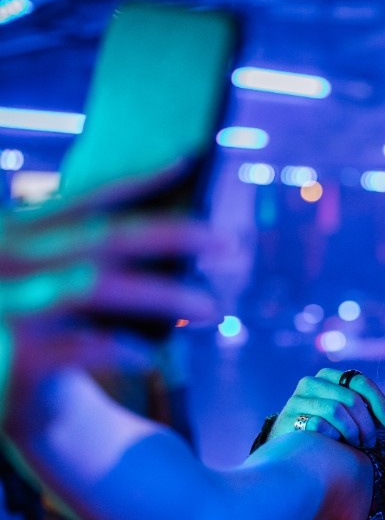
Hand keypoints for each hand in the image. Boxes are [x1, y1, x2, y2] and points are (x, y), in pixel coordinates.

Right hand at [1, 173, 220, 414]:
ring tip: (212, 307)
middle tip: (228, 242)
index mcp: (16, 233)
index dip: (138, 181)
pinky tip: (147, 357)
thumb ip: (81, 258)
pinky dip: (117, 349)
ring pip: (97, 286)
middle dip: (174, 235)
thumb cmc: (14, 328)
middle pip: (106, 236)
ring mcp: (7, 302)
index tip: (187, 162)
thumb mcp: (35, 280)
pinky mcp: (9, 353)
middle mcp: (10, 259)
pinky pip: (76, 346)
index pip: (87, 198)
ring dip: (163, 295)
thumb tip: (169, 243)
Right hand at [271, 368, 384, 447]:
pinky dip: (332, 436)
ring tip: (356, 444)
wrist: (288, 447)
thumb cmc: (326, 430)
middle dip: (367, 423)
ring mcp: (297, 399)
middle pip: (351, 398)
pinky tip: (333, 444)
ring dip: (352, 431)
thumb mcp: (347, 414)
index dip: (380, 402)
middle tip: (371, 442)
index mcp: (329, 377)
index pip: (360, 382)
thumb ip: (367, 409)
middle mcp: (311, 382)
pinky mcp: (289, 418)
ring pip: (336, 410)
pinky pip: (319, 425)